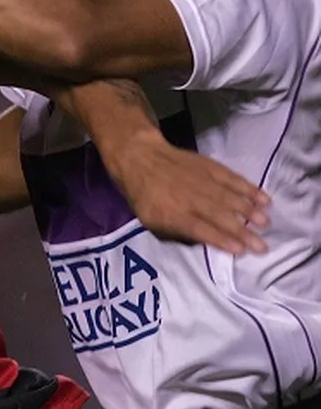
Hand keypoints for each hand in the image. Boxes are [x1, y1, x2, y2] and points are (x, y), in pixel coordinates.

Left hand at [110, 130, 270, 254]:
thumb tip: (203, 242)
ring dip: (249, 211)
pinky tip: (264, 198)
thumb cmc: (145, 195)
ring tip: (265, 223)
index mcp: (174, 214)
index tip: (242, 250)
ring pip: (229, 197)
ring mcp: (202, 181)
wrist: (142, 158)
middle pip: (220, 216)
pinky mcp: (210, 167)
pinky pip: (233, 179)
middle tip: (262, 245)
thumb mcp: (150, 220)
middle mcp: (191, 198)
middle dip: (243, 232)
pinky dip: (249, 189)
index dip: (222, 239)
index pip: (201, 229)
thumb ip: (176, 232)